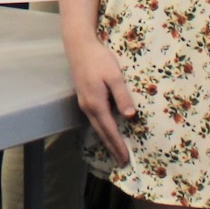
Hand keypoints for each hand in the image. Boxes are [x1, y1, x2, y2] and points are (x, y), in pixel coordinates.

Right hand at [66, 37, 137, 166]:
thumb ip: (122, 96)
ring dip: (107, 140)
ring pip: (97, 127)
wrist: (79, 46)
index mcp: (96, 104)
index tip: (126, 159)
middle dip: (112, 148)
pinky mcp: (84, 98)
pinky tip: (107, 131)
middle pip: (102, 132)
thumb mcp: (114, 76)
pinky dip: (102, 130)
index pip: (110, 130)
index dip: (118, 145)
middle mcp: (88, 107)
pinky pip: (94, 120)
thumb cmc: (99, 59)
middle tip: (122, 162)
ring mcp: (84, 103)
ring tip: (116, 151)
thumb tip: (130, 117)